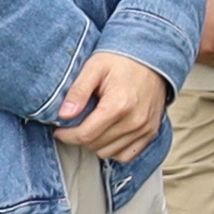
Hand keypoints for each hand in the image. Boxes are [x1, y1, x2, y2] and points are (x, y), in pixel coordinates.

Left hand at [55, 52, 172, 156]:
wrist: (153, 57)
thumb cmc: (122, 60)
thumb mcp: (94, 67)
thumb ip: (78, 91)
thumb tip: (63, 115)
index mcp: (119, 104)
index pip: (85, 135)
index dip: (67, 135)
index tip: (60, 129)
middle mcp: (135, 120)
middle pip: (96, 145)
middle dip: (80, 137)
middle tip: (77, 123)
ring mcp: (145, 128)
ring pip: (109, 153)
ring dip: (96, 143)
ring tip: (94, 125)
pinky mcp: (151, 132)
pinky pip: (126, 155)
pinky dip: (114, 148)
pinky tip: (109, 133)